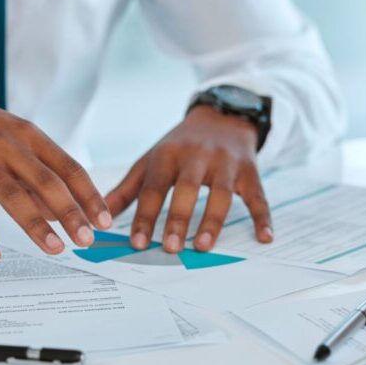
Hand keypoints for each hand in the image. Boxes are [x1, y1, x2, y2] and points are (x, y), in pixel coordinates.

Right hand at [0, 84, 111, 262]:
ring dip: (36, 225)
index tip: (105, 221)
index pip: (69, 168)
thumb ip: (39, 177)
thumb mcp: (15, 142)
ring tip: (55, 249)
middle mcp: (8, 146)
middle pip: (47, 182)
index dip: (89, 196)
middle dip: (71, 213)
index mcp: (30, 136)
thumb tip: (64, 216)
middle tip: (87, 240)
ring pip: (13, 196)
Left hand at [105, 105, 272, 253]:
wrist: (223, 116)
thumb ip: (128, 189)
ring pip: (221, 193)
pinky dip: (263, 217)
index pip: (154, 187)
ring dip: (212, 220)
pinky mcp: (250, 170)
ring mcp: (226, 162)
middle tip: (171, 248)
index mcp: (168, 155)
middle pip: (187, 188)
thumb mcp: (152, 159)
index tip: (138, 243)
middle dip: (178, 218)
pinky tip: (265, 237)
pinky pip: (258, 196)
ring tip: (203, 246)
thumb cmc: (181, 146)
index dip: (145, 215)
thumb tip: (100, 218)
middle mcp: (197, 156)